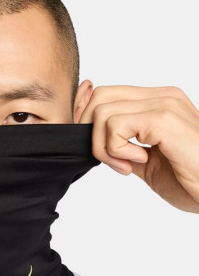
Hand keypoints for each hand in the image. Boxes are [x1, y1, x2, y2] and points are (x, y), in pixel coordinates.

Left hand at [78, 85, 198, 212]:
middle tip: (112, 161)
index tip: (95, 148)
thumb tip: (96, 144)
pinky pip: (115, 125)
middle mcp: (162, 97)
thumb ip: (123, 147)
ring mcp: (165, 105)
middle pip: (100, 96)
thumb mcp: (148, 163)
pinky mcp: (165, 119)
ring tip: (127, 165)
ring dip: (104, 146)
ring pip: (103, 111)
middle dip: (91, 132)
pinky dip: (115, 149)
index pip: (106, 94)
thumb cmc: (193, 182)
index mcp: (158, 102)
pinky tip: (139, 162)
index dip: (88, 118)